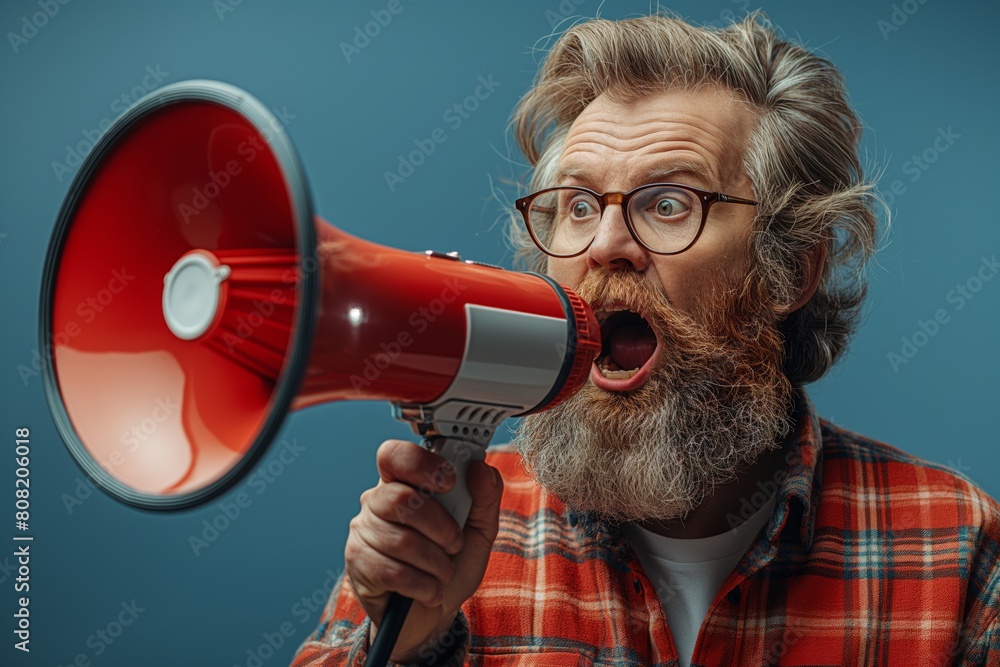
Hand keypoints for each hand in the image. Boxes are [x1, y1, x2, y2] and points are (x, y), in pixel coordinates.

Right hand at [345, 439, 503, 661]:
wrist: (433, 615)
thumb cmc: (453, 564)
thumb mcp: (479, 530)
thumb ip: (485, 497)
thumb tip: (481, 468)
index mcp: (404, 482)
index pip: (395, 455)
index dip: (420, 464)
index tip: (449, 483)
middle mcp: (377, 501)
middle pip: (400, 498)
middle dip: (439, 526)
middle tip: (454, 543)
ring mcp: (362, 531)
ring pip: (401, 540)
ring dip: (436, 563)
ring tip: (443, 573)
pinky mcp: (357, 564)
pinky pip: (393, 572)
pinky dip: (423, 585)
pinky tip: (429, 590)